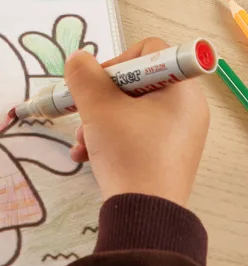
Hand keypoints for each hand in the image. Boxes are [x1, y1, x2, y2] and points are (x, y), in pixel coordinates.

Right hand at [66, 38, 209, 206]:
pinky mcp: (167, 153)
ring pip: (129, 109)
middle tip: (85, 113)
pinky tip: (87, 155)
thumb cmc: (128, 154)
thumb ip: (83, 75)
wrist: (144, 215)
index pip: (148, 51)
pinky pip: (134, 131)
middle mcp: (186, 108)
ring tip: (83, 142)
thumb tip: (78, 59)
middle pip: (134, 82)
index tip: (96, 83)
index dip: (116, 60)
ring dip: (98, 120)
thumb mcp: (98, 107)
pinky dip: (109, 137)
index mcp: (182, 90)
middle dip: (100, 97)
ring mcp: (178, 133)